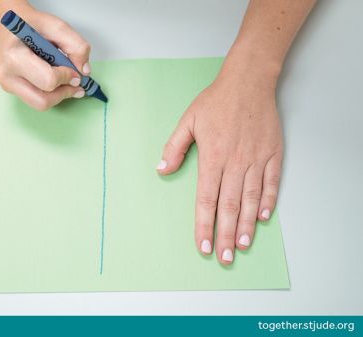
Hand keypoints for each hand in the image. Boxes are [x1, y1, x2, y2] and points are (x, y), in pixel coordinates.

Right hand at [0, 5, 90, 110]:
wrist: (8, 25)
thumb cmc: (29, 24)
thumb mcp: (57, 26)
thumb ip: (76, 46)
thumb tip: (84, 72)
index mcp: (14, 57)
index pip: (48, 80)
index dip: (67, 78)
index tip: (76, 71)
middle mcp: (7, 75)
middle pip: (43, 101)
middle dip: (64, 93)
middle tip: (76, 83)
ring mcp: (8, 85)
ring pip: (41, 104)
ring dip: (59, 95)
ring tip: (67, 81)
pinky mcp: (12, 90)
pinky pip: (37, 101)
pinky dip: (52, 94)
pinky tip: (56, 81)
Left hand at [157, 63, 282, 264]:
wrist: (248, 81)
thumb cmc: (216, 101)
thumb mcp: (188, 121)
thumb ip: (174, 148)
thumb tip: (162, 170)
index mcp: (213, 157)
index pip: (206, 199)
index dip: (203, 225)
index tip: (202, 245)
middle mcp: (235, 162)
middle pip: (229, 205)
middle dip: (224, 235)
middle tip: (223, 258)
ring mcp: (256, 158)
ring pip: (251, 198)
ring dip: (246, 224)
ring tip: (242, 246)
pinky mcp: (272, 153)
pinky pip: (272, 182)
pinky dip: (268, 201)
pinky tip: (263, 218)